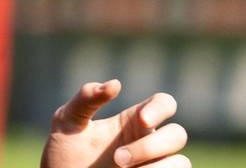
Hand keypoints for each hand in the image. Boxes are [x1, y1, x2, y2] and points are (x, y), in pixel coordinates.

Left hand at [40, 79, 188, 167]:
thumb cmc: (63, 157)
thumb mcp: (66, 123)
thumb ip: (85, 99)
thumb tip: (115, 84)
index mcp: (133, 123)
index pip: (165, 104)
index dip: (161, 108)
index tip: (142, 119)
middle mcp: (148, 145)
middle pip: (177, 135)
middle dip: (151, 146)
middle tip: (118, 159)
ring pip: (182, 163)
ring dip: (159, 167)